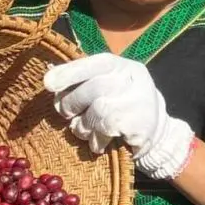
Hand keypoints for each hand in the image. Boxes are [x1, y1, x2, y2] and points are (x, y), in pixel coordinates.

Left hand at [43, 53, 194, 180]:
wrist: (157, 133)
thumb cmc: (123, 106)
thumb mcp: (109, 86)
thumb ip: (85, 80)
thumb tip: (49, 77)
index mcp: (125, 67)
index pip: (97, 63)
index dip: (71, 71)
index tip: (48, 83)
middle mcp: (135, 81)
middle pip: (95, 87)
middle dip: (72, 102)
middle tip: (65, 113)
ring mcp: (140, 103)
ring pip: (98, 112)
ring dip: (82, 125)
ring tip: (82, 130)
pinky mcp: (139, 125)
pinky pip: (106, 131)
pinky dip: (95, 140)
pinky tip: (98, 142)